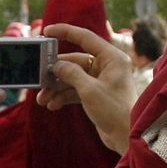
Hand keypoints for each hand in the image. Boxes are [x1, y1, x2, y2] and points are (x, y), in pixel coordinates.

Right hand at [36, 23, 137, 154]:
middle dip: (56, 73)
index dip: (65, 32)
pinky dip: (63, 96)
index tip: (46, 30)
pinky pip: (75, 90)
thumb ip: (71, 73)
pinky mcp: (96, 95)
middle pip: (75, 62)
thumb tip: (56, 65)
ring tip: (43, 99)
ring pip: (73, 78)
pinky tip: (52, 105)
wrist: (127, 137)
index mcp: (111, 58)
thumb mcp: (89, 90)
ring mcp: (101, 81)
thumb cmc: (114, 111)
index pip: (85, 38)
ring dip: (57, 88)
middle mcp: (107, 66)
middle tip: (39, 78)